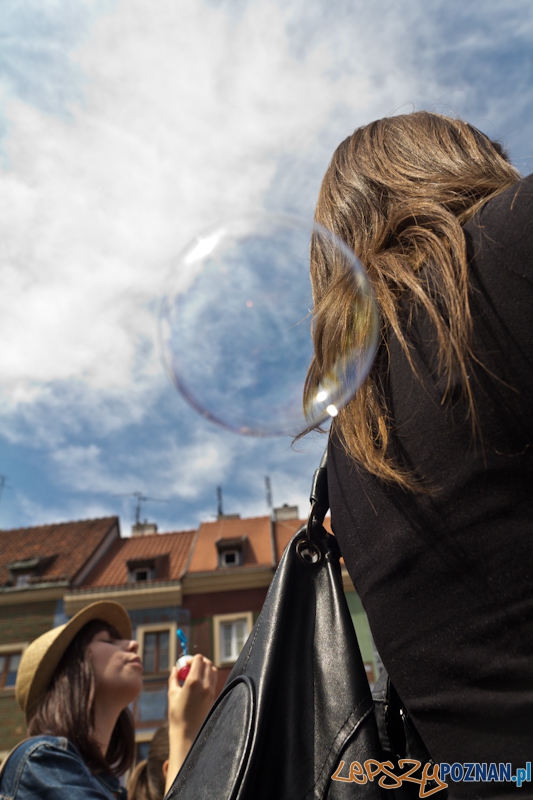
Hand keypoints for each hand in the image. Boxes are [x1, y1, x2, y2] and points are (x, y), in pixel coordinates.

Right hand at [165, 654, 216, 791]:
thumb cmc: (177, 714)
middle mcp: (205, 684)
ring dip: (205, 669)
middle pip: (207, 663)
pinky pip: (214, 681)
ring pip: (213, 671)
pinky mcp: (214, 697)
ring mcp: (211, 691)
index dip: (191, 659)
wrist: (188, 734)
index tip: (184, 665)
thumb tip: (175, 668)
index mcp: (194, 681)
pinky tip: (198, 686)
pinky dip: (208, 678)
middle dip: (198, 662)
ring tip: (194, 677)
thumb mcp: (172, 694)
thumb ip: (174, 678)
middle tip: (189, 669)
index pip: (199, 659)